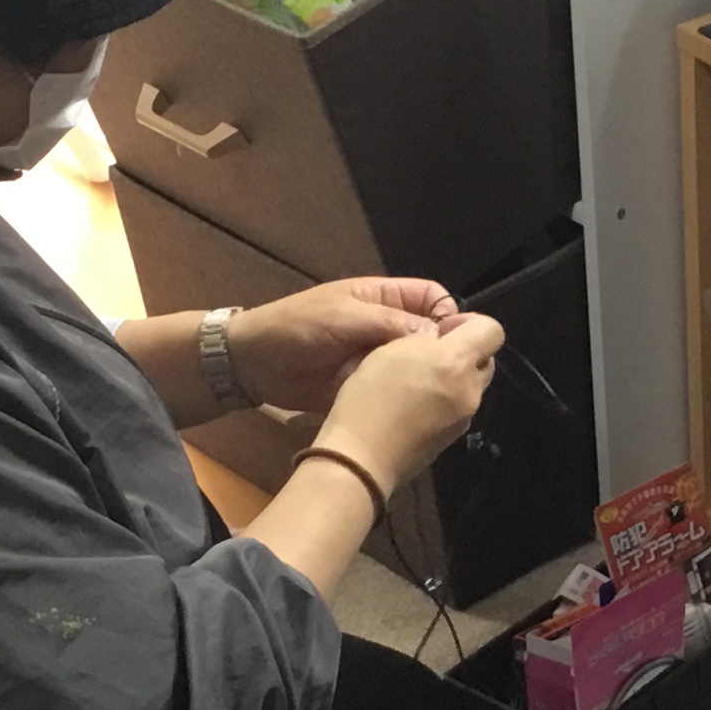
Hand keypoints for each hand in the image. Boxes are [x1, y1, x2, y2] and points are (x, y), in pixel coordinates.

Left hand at [226, 278, 458, 412]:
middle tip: (453, 376)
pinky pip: (396, 391)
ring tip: (436, 397)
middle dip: (442, 353)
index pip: (434, 299)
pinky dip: (405, 400)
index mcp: (385, 298)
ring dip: (424, 379)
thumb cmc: (297, 327)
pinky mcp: (368, 386)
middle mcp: (388, 326)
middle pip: (431, 336)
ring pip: (417, 366)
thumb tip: (439, 338)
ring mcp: (378, 358)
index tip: (457, 342)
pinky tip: (415, 411)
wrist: (253, 364)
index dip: (450, 316)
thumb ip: (392, 324)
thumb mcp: (346, 318)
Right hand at [318, 312, 503, 491]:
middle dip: (463, 351)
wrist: (362, 458)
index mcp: (458, 363)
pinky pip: (457, 408)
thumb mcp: (390, 349)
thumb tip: (438, 337)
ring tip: (416, 381)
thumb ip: (423, 337)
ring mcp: (465, 418)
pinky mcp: (452, 438)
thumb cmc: (370, 398)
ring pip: (471, 385)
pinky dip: (443, 400)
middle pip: (485, 359)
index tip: (442, 330)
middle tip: (428, 355)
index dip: (470, 323)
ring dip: (452, 377)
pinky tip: (413, 406)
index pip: (492, 330)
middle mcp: (471, 391)